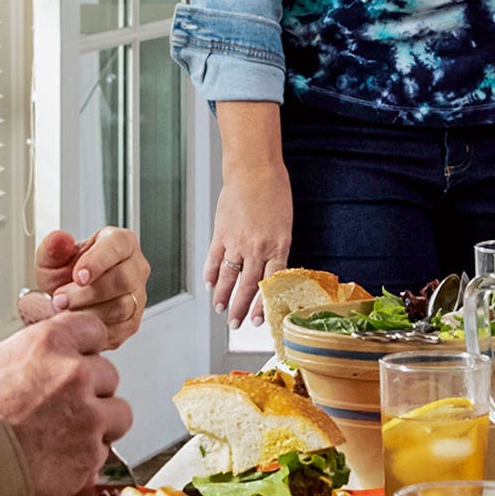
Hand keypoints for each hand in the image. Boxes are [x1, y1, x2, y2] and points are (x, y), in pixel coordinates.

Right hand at [0, 312, 130, 495]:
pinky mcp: (89, 454)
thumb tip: (48, 358)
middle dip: (91, 391)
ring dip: (98, 424)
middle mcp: (75, 374)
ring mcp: (87, 415)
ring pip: (118, 414)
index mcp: (50, 343)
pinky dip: (86, 458)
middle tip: (63, 408)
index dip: (87, 348)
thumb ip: (32, 356)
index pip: (93, 330)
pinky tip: (57, 461)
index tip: (83, 359)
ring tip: (66, 437)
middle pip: (108, 375)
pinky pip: (102, 452)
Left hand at [33, 226, 150, 345]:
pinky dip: (95, 328)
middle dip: (87, 293)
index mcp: (119, 242)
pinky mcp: (133, 321)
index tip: (78, 276)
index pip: (118, 245)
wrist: (65, 303)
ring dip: (88, 311)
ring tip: (65, 311)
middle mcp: (135, 267)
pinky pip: (120, 327)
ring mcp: (137, 295)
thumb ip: (52, 248)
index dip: (98, 261)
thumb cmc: (64, 276)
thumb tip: (59, 239)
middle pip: (123, 279)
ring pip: (122, 306)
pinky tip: (79, 321)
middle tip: (61, 298)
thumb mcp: (51, 259)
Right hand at [207, 159, 292, 328]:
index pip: (270, 284)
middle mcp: (257, 248)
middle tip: (235, 325)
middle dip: (240, 309)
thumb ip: (277, 249)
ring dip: (223, 297)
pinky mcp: (221, 233)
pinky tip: (210, 285)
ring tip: (220, 310)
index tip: (258, 321)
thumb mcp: (284, 225)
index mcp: (278, 246)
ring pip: (228, 277)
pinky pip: (214, 259)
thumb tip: (268, 271)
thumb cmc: (274, 193)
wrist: (254, 170)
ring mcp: (236, 241)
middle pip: (247, 285)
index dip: (262, 305)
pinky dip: (211, 274)